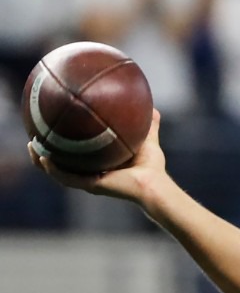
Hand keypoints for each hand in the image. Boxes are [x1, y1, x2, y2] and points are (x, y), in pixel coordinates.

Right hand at [28, 110, 166, 204]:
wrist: (155, 184)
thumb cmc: (152, 167)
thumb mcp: (147, 140)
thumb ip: (148, 125)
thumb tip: (153, 107)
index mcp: (97, 164)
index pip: (74, 154)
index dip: (61, 144)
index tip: (50, 128)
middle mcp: (90, 173)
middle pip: (59, 163)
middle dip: (43, 151)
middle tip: (33, 137)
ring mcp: (88, 181)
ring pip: (56, 172)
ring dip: (41, 160)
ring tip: (31, 146)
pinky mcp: (90, 186)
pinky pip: (66, 178)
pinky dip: (54, 169)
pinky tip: (44, 158)